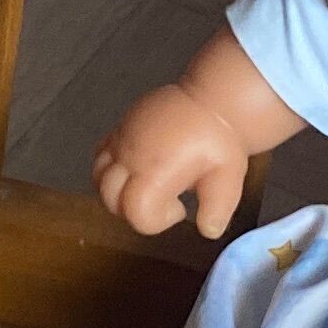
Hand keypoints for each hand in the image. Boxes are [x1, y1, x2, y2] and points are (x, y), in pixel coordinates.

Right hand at [95, 79, 251, 236]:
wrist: (212, 98)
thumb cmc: (218, 136)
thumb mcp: (228, 177)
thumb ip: (217, 208)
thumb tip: (209, 229)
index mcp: (158, 169)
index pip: (136, 212)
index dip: (156, 221)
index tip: (179, 209)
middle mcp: (132, 155)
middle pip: (111, 200)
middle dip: (134, 211)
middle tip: (164, 201)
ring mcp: (122, 139)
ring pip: (98, 179)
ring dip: (117, 193)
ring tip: (147, 187)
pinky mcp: (119, 129)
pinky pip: (100, 156)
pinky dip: (109, 171)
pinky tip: (136, 169)